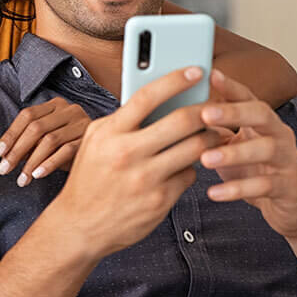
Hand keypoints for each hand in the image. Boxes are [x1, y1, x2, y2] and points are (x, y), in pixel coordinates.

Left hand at [0, 97, 90, 186]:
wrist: (102, 152)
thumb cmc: (68, 145)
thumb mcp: (47, 138)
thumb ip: (29, 140)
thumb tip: (2, 153)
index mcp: (55, 104)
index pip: (27, 115)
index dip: (10, 134)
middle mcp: (69, 109)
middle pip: (36, 128)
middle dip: (17, 151)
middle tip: (4, 169)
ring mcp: (81, 123)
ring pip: (50, 140)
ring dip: (31, 162)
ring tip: (21, 179)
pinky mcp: (89, 139)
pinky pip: (66, 151)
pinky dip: (49, 164)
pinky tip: (37, 175)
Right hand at [48, 67, 221, 259]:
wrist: (81, 225)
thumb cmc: (90, 177)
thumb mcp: (96, 140)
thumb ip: (123, 119)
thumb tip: (158, 97)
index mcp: (110, 132)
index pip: (148, 96)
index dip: (175, 80)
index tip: (195, 70)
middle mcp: (128, 153)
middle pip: (181, 121)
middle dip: (205, 110)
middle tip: (216, 105)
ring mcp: (146, 179)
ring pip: (194, 149)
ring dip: (209, 138)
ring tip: (212, 133)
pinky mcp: (160, 201)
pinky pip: (189, 175)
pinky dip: (192, 167)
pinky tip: (186, 165)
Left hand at [199, 69, 296, 238]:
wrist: (290, 204)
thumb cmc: (255, 169)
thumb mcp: (234, 145)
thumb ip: (214, 129)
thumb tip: (180, 112)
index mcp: (264, 121)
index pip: (248, 97)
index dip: (231, 86)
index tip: (210, 75)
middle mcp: (280, 134)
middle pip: (262, 114)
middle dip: (234, 112)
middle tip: (205, 114)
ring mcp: (287, 160)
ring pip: (266, 149)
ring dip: (234, 153)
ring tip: (205, 159)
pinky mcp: (288, 187)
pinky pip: (264, 186)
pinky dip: (238, 189)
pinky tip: (214, 193)